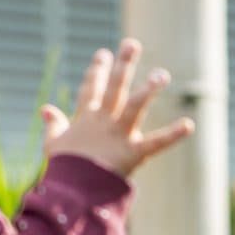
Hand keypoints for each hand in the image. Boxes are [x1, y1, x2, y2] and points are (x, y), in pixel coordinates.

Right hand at [45, 38, 195, 176]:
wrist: (71, 190)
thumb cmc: (64, 169)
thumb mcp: (53, 144)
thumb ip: (53, 125)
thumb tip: (45, 109)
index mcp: (86, 119)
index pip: (91, 89)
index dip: (97, 71)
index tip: (103, 53)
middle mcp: (104, 121)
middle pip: (114, 87)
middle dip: (123, 64)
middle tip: (132, 44)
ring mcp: (119, 135)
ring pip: (135, 106)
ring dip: (148, 89)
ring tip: (161, 75)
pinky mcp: (133, 153)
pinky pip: (156, 143)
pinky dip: (173, 135)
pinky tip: (189, 124)